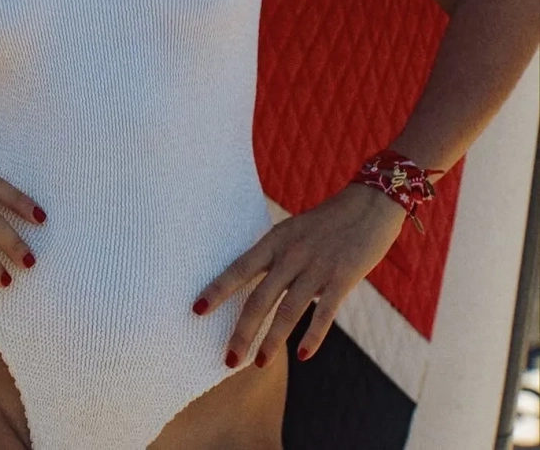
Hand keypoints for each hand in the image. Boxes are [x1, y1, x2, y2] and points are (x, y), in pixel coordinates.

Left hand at [191, 183, 406, 367]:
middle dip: (242, 331)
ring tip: (259, 363)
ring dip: (272, 341)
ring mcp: (317, 267)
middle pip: (259, 298)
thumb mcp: (294, 231)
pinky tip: (303, 356)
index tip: (196, 309)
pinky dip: (313, 336)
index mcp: (275, 240)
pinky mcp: (343, 278)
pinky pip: (324, 313)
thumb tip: (261, 289)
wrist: (370, 203)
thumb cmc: (329, 220)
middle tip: (228, 359)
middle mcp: (291, 254)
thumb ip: (277, 258)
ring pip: (288, 311)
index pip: (239, 268)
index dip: (217, 290)